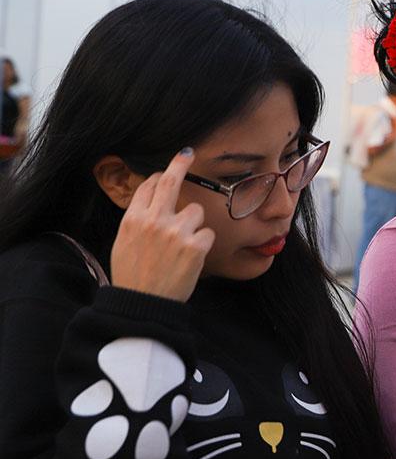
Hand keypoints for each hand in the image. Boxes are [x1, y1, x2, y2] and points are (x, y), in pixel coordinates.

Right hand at [110, 149, 215, 302]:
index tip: (166, 170)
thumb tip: (150, 204)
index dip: (158, 178)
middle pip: (169, 182)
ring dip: (194, 224)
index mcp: (132, 219)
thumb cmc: (133, 277)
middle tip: (187, 154)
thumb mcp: (124, 243)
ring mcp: (176, 231)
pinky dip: (203, 244)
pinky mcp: (195, 245)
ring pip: (196, 211)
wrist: (143, 304)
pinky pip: (208, 233)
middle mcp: (154, 220)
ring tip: (183, 247)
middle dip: (179, 164)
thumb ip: (138, 221)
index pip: (147, 187)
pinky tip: (191, 258)